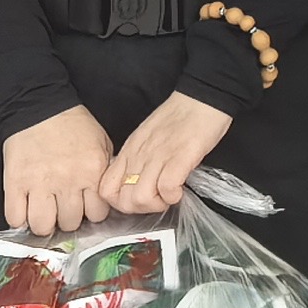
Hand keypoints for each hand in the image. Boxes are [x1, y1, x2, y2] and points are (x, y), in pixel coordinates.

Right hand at [2, 107, 115, 235]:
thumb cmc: (72, 124)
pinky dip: (19, 219)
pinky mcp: (15, 182)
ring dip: (43, 224)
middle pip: (70, 223)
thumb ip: (105, 172)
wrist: (39, 104)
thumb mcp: (101, 144)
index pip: (97, 214)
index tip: (84, 207)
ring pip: (42, 225)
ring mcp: (39, 183)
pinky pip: (15, 217)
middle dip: (67, 219)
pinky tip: (24, 210)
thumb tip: (104, 198)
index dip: (90, 213)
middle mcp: (67, 181)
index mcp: (92, 171)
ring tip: (43, 213)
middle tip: (62, 208)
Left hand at [108, 93, 237, 212]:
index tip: (137, 198)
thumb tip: (133, 182)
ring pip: (141, 198)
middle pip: (123, 201)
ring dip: (157, 204)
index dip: (119, 202)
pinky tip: (181, 188)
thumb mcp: (144, 138)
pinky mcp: (180, 157)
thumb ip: (136, 159)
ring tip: (169, 195)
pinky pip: (167, 188)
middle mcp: (139, 156)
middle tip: (157, 199)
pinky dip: (173, 196)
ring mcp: (158, 157)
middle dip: (140, 208)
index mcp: (129, 151)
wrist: (201, 99)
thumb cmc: (176, 118)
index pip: (106, 189)